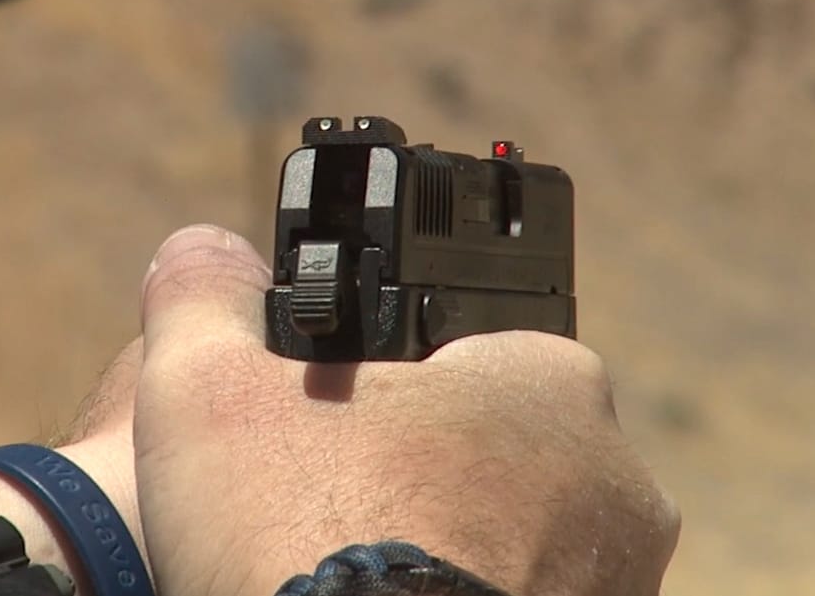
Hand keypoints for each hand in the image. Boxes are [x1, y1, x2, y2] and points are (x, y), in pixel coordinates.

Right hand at [133, 225, 679, 595]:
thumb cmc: (302, 542)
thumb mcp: (210, 391)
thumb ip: (204, 299)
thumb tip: (198, 252)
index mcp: (548, 379)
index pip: (463, 354)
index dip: (384, 383)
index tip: (331, 422)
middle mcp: (615, 481)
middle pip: (488, 451)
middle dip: (415, 470)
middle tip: (329, 506)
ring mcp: (616, 582)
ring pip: (512, 539)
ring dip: (447, 548)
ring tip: (352, 572)